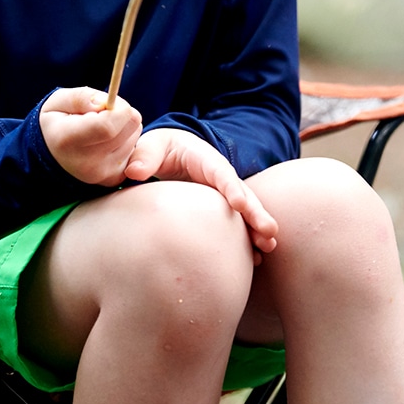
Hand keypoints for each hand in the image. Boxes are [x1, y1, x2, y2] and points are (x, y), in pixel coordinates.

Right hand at [39, 86, 142, 186]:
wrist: (52, 155)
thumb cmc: (57, 122)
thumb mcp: (59, 101)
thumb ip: (81, 97)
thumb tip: (105, 102)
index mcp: (68, 140)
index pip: (108, 125)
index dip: (116, 107)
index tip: (107, 102)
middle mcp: (87, 163)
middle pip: (130, 126)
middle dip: (121, 112)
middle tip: (101, 115)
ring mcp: (102, 174)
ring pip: (135, 134)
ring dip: (123, 127)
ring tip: (100, 131)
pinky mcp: (115, 178)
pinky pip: (136, 150)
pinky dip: (125, 141)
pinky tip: (106, 143)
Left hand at [124, 127, 277, 255]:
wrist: (171, 152)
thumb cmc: (161, 148)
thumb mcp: (151, 145)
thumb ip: (144, 155)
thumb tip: (134, 172)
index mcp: (206, 160)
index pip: (221, 173)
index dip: (231, 187)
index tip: (237, 203)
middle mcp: (221, 178)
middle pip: (242, 195)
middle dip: (256, 213)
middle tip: (269, 232)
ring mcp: (224, 195)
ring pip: (245, 212)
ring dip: (257, 229)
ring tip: (268, 248)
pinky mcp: (221, 209)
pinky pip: (237, 224)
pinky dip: (247, 240)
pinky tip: (255, 258)